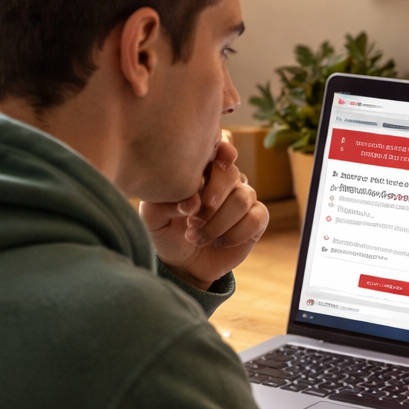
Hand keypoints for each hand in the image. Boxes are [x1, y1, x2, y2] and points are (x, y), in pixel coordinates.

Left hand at [139, 140, 269, 291]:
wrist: (181, 264)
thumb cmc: (166, 232)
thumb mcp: (152, 216)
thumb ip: (164, 202)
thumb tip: (192, 202)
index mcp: (202, 168)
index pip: (221, 144)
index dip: (223, 150)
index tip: (218, 162)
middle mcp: (226, 180)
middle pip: (232, 173)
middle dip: (214, 195)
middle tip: (194, 216)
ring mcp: (243, 198)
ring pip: (243, 198)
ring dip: (217, 222)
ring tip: (195, 235)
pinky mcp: (255, 220)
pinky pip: (255, 218)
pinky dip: (234, 233)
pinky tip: (218, 241)